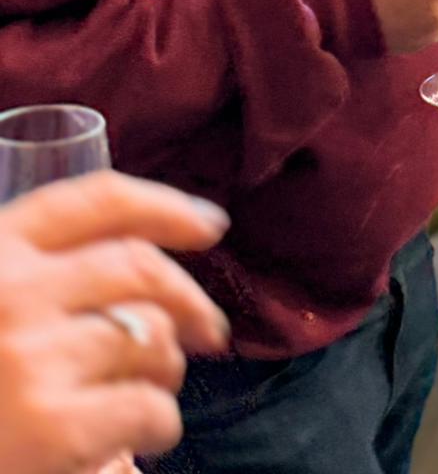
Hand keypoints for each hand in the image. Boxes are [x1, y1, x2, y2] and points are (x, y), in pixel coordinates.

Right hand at [0, 171, 229, 473]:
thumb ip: (39, 280)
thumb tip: (147, 277)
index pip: (99, 202)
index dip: (165, 206)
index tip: (210, 225)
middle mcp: (15, 293)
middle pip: (140, 270)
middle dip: (189, 298)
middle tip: (209, 329)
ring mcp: (33, 358)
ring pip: (152, 340)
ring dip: (166, 371)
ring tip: (148, 398)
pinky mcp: (54, 428)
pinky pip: (148, 409)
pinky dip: (157, 425)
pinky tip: (138, 442)